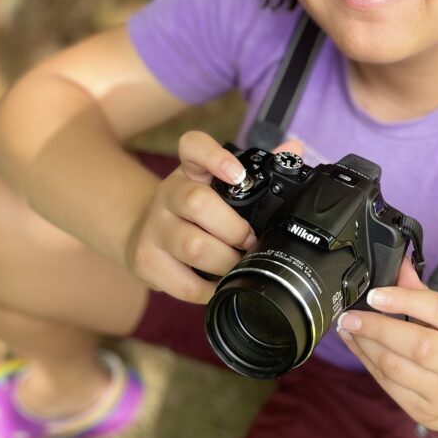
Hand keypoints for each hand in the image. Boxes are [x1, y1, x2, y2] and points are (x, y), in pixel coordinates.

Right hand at [125, 132, 302, 304]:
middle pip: (197, 203)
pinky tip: (220, 285)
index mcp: (190, 170)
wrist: (142, 233)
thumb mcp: (218, 186)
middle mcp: (168, 194)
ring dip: (226, 261)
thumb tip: (294, 147)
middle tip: (250, 241)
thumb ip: (257, 168)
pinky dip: (211, 290)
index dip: (215, 157)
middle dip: (234, 229)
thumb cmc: (193, 211)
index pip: (193, 146)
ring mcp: (153, 228)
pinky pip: (185, 282)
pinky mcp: (145, 260)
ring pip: (192, 245)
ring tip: (238, 265)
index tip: (238, 174)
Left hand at [337, 258, 437, 431]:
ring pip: (397, 368)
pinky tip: (356, 344)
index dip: (405, 300)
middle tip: (351, 315)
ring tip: (348, 326)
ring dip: (366, 344)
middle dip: (378, 327)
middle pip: (419, 345)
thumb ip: (424, 293)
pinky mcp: (426, 413)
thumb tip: (396, 265)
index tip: (375, 294)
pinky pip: (388, 385)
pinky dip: (367, 361)